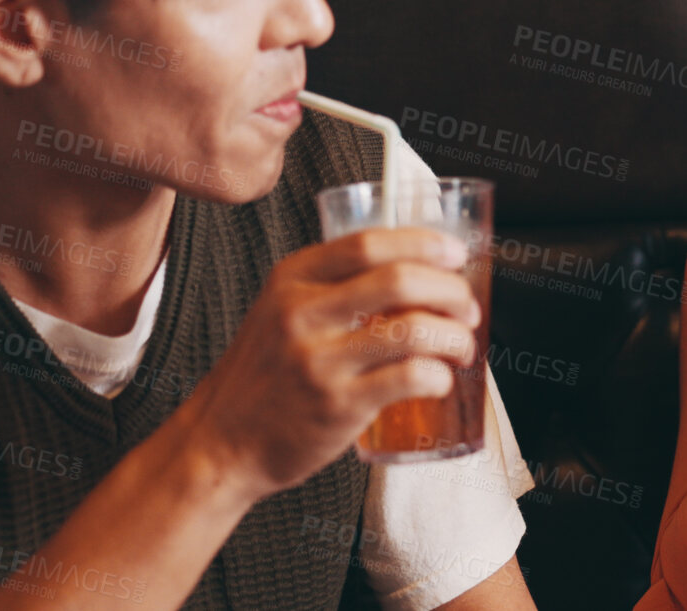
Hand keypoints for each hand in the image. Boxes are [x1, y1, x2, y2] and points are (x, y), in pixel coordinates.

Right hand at [175, 227, 481, 500]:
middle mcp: (302, 313)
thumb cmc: (265, 376)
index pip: (369, 243)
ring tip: (463, 346)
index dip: (424, 243)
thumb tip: (414, 273)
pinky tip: (441, 380)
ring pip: (412, 330)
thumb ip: (331, 288)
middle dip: (450, 289)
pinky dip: (439, 376)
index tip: (455, 255)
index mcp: (292, 279)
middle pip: (399, 279)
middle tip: (467, 307)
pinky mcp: (336, 405)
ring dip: (455, 335)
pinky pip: (408, 378)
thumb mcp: (281, 312)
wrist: (220, 444)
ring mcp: (318, 361)